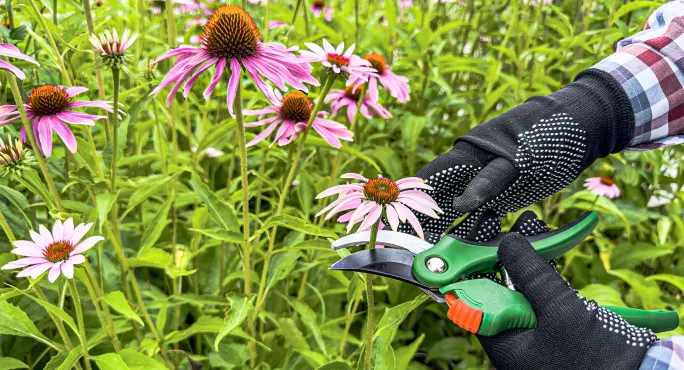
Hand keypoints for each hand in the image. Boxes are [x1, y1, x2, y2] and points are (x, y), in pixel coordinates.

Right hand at [400, 71, 633, 241]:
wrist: (580, 128)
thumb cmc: (545, 137)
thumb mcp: (516, 160)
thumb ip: (488, 182)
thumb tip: (460, 205)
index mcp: (464, 156)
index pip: (427, 182)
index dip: (412, 206)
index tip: (404, 232)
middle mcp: (468, 172)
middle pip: (439, 202)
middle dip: (429, 227)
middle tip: (424, 256)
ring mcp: (484, 185)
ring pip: (459, 214)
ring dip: (452, 235)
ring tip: (445, 259)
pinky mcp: (501, 197)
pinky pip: (481, 219)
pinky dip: (477, 235)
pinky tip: (473, 252)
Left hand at [472, 233, 655, 369]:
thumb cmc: (599, 359)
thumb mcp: (561, 312)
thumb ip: (532, 275)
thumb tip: (509, 244)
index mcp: (504, 344)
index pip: (478, 298)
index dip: (477, 265)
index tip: (479, 237)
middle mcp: (516, 341)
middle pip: (501, 291)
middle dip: (506, 256)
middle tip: (509, 226)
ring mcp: (538, 337)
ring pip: (525, 292)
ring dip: (529, 261)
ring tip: (530, 227)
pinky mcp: (560, 332)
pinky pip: (546, 300)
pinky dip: (547, 275)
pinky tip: (550, 248)